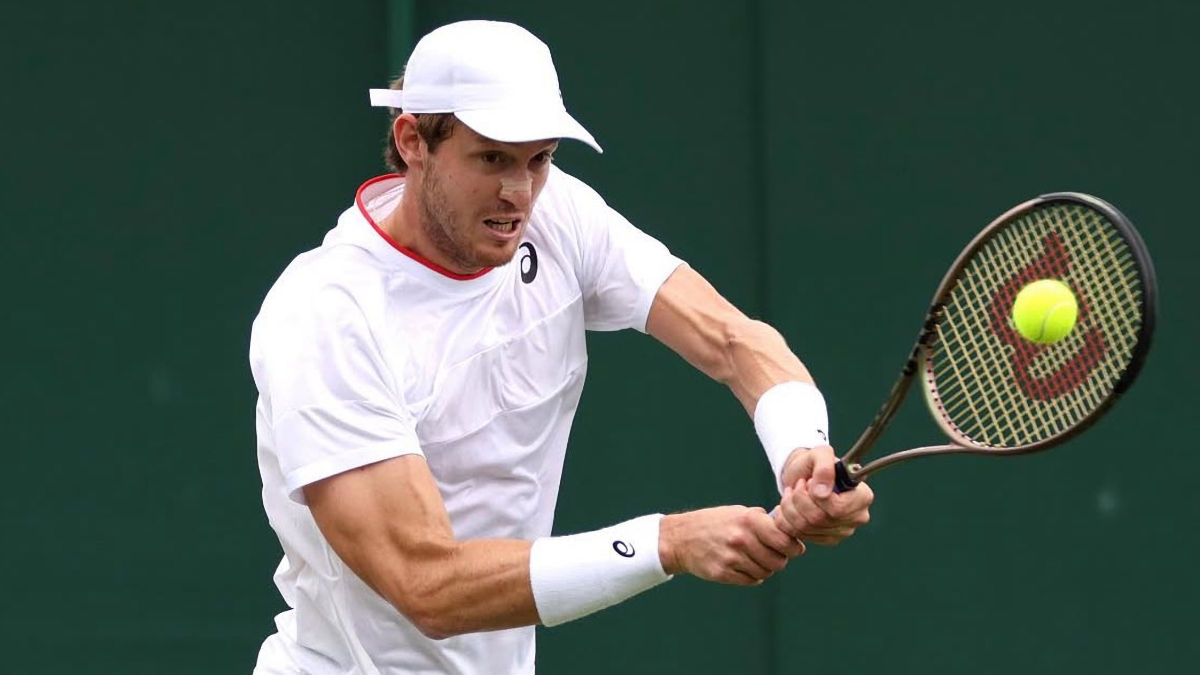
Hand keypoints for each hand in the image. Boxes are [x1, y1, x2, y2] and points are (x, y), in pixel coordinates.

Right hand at [658, 506, 804, 585]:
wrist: (681, 538)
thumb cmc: (715, 523)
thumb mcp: (738, 512)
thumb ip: (763, 521)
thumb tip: (790, 530)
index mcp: (748, 520)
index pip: (784, 540)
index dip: (794, 547)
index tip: (794, 549)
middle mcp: (741, 538)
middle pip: (778, 561)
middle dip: (779, 560)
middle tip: (772, 555)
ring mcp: (731, 557)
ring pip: (765, 573)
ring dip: (764, 569)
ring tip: (753, 559)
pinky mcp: (723, 573)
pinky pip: (751, 581)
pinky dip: (752, 576)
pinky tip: (742, 566)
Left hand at [774, 445, 872, 544]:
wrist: (803, 476)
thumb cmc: (814, 463)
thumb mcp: (819, 454)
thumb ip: (824, 467)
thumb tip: (822, 493)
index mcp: (862, 497)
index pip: (838, 508)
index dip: (816, 496)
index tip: (809, 481)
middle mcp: (856, 518)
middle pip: (818, 519)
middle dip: (799, 500)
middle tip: (797, 485)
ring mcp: (841, 531)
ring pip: (805, 528)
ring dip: (789, 507)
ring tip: (790, 493)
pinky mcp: (825, 539)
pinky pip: (798, 534)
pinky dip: (785, 519)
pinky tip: (788, 506)